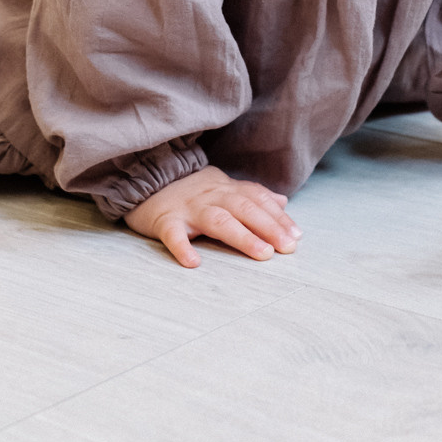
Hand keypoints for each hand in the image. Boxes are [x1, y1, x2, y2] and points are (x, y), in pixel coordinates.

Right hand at [126, 166, 301, 267]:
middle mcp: (211, 196)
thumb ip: (251, 194)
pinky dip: (182, 248)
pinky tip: (193, 263)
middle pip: (244, 208)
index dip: (278, 217)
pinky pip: (173, 234)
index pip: (257, 200)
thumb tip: (283, 202)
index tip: (296, 236)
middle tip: (287, 247)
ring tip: (262, 253)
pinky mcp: (164, 220)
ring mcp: (188, 208)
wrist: (144, 178)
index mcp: (225, 188)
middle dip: (269, 227)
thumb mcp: (222, 186)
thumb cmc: (189, 190)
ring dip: (242, 236)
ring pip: (218, 219)